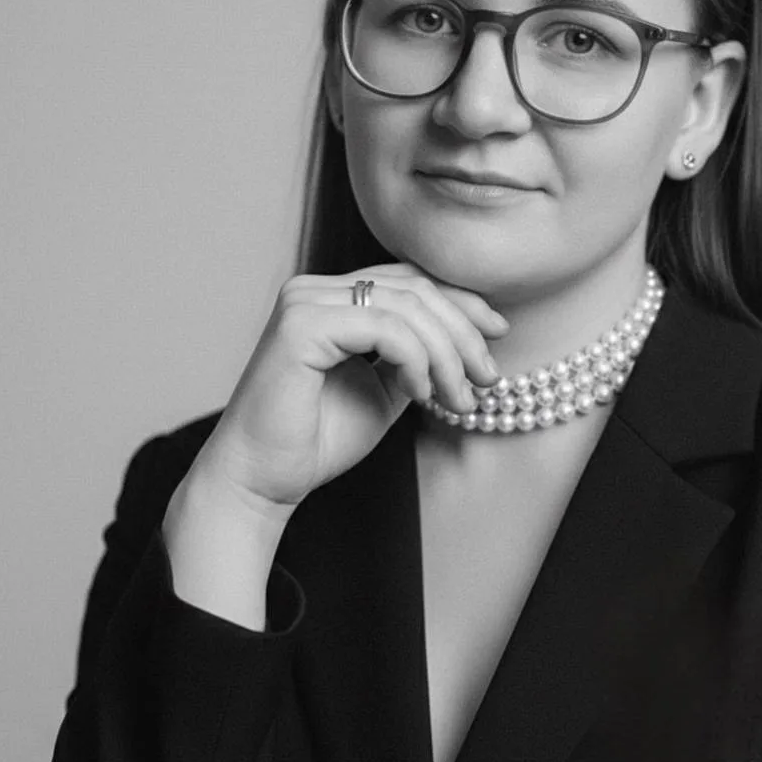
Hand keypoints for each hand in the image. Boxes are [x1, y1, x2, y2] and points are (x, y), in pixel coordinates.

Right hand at [187, 263, 507, 514]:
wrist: (262, 481)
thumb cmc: (317, 440)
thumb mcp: (384, 390)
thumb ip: (417, 357)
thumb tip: (470, 338)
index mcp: (331, 297)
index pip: (409, 280)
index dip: (461, 302)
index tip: (499, 334)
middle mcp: (314, 289)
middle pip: (415, 288)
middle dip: (464, 332)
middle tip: (488, 378)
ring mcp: (304, 302)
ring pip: (407, 306)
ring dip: (448, 354)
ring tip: (460, 400)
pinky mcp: (301, 326)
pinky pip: (385, 328)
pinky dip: (417, 360)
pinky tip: (423, 395)